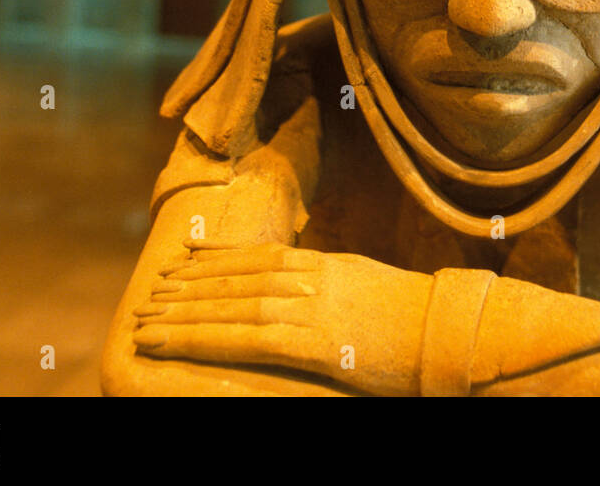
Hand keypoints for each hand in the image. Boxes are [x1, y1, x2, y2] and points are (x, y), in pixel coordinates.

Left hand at [133, 241, 433, 395]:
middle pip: (236, 279)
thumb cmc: (419, 318)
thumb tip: (306, 288)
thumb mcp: (371, 287)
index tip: (182, 265)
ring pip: (231, 306)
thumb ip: (334, 284)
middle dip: (189, 288)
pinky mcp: (313, 342)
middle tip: (151, 294)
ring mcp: (311, 307)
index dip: (215, 262)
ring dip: (184, 312)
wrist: (452, 329)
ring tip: (147, 319)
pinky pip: (244, 338)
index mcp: (327, 265)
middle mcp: (311, 279)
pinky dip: (201, 337)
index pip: (258, 258)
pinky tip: (171, 339)